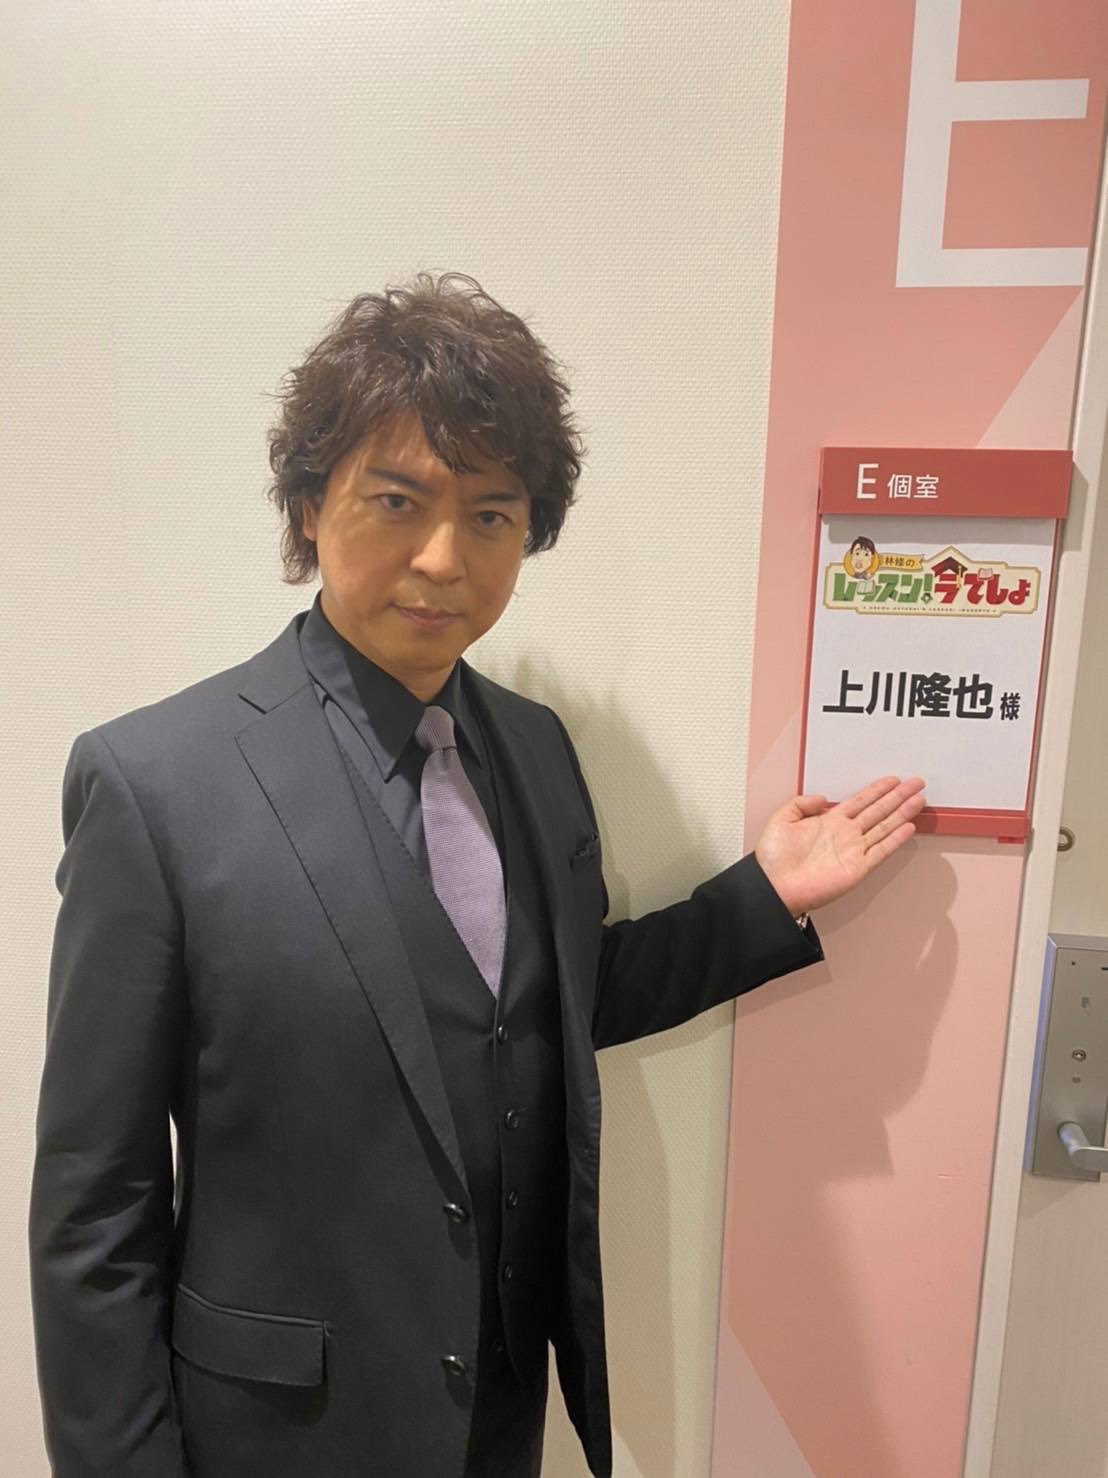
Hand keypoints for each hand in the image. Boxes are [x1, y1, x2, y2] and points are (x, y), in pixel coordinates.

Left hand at [754, 775, 925, 916]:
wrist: (773, 887)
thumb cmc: (773, 859)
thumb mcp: (782, 819)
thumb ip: (802, 804)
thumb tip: (823, 797)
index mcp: (828, 822)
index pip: (860, 801)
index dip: (877, 790)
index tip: (893, 780)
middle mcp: (845, 834)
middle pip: (878, 810)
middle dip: (898, 796)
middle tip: (916, 783)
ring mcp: (853, 851)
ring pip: (884, 827)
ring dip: (902, 813)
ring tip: (918, 800)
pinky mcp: (857, 868)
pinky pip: (881, 851)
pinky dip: (895, 839)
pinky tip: (908, 827)